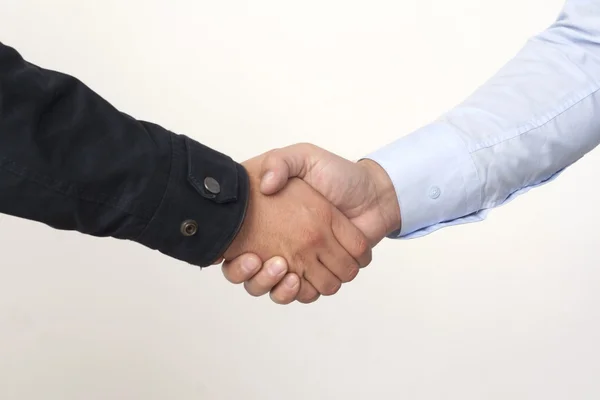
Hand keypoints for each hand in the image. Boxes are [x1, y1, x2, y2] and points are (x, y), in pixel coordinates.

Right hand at [222, 153, 371, 302]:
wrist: (373, 195)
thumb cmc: (338, 175)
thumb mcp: (305, 158)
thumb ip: (281, 162)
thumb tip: (265, 185)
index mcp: (269, 221)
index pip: (235, 246)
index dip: (230, 256)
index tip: (233, 252)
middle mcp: (279, 245)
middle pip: (250, 277)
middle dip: (252, 275)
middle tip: (261, 259)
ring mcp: (299, 262)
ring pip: (273, 290)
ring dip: (273, 285)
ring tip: (281, 267)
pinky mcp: (320, 274)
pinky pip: (302, 295)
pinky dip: (297, 293)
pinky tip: (296, 279)